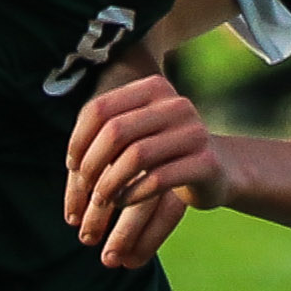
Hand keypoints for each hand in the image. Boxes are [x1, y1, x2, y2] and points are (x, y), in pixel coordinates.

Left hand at [64, 69, 231, 268]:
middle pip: (115, 131)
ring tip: (102, 199)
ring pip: (135, 156)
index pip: (100, 108)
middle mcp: (176, 105)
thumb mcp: (137, 134)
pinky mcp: (205, 163)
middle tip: (86, 187)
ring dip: (110, 183)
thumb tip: (72, 161)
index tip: (73, 166)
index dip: (79, 140)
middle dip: (92, 164)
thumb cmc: (164, 153)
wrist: (218, 168)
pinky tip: (123, 202)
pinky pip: (158, 179)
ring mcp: (194, 132)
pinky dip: (133, 194)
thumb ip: (105, 136)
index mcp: (154, 89)